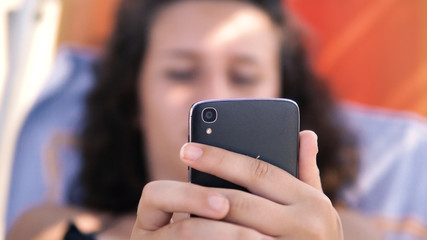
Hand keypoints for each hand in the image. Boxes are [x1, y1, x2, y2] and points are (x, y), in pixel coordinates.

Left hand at [130, 130, 342, 238]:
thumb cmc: (318, 236)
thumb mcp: (318, 203)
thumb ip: (307, 171)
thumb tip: (306, 133)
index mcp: (312, 202)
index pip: (260, 172)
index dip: (222, 158)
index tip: (190, 148)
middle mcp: (304, 226)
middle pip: (241, 201)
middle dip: (204, 185)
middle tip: (177, 168)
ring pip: (233, 229)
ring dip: (202, 218)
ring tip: (177, 204)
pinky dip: (213, 238)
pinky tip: (192, 232)